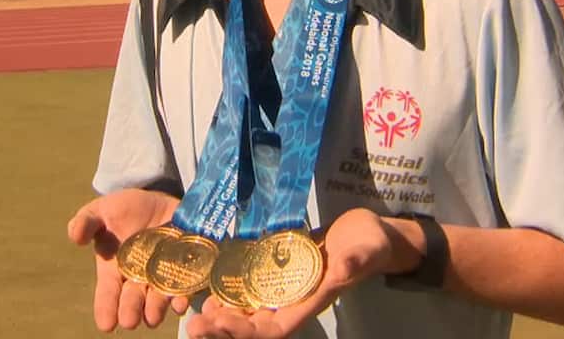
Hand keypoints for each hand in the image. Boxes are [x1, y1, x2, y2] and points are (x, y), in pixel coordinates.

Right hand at [67, 188, 189, 331]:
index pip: (108, 292)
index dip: (106, 308)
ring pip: (158, 297)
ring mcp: (162, 274)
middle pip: (133, 298)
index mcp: (114, 269)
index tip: (106, 325)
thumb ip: (87, 222)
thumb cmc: (123, 209)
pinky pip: (185, 285)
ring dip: (156, 308)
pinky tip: (181, 303)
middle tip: (130, 321)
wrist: (157, 200)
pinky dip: (183, 296)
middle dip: (131, 310)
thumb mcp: (102, 211)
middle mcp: (138, 277)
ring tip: (152, 318)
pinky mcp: (184, 267)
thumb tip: (75, 235)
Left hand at [184, 208, 423, 338]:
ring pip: (248, 310)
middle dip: (223, 328)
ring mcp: (285, 287)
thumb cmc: (370, 244)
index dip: (245, 333)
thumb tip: (343, 266)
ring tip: (195, 312)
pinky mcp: (279, 270)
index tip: (218, 326)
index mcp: (310, 301)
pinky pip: (250, 287)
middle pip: (254, 326)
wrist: (371, 233)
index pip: (273, 329)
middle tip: (192, 324)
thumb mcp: (366, 249)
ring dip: (222, 314)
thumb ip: (355, 260)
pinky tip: (211, 287)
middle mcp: (293, 300)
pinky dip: (231, 291)